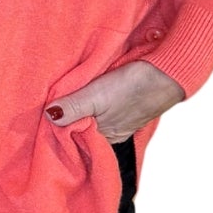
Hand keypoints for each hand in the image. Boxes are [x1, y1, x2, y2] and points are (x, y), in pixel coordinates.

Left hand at [44, 59, 185, 143]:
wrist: (168, 73)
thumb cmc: (133, 86)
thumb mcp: (97, 96)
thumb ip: (74, 106)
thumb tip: (50, 116)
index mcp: (105, 137)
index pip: (74, 139)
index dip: (59, 128)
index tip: (45, 115)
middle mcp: (112, 134)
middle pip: (82, 130)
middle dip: (68, 120)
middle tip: (51, 104)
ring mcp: (120, 121)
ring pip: (92, 120)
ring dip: (80, 111)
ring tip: (65, 98)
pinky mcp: (126, 107)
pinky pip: (103, 111)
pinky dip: (94, 105)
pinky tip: (88, 95)